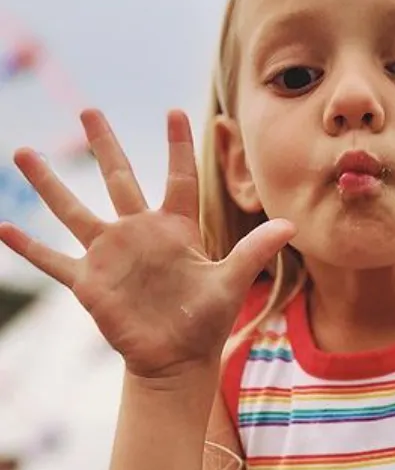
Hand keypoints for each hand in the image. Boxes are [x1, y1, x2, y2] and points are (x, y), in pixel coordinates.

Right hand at [0, 110, 294, 378]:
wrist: (176, 360)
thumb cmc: (205, 320)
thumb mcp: (230, 281)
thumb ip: (255, 250)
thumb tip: (291, 224)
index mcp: (175, 228)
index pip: (178, 177)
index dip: (177, 146)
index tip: (175, 110)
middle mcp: (139, 232)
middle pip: (118, 178)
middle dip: (103, 144)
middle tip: (88, 109)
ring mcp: (110, 255)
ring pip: (74, 210)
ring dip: (49, 183)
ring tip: (23, 152)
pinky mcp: (89, 281)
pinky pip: (52, 259)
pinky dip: (27, 246)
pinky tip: (2, 226)